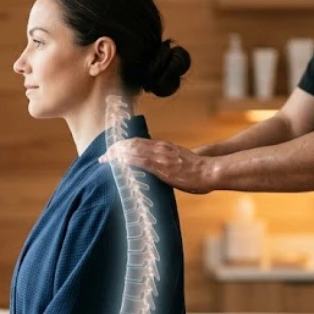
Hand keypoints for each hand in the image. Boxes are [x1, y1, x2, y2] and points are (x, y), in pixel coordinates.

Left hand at [99, 137, 214, 194]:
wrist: (210, 171)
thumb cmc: (198, 172)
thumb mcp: (180, 163)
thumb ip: (168, 164)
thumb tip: (159, 171)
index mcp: (163, 147)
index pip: (138, 142)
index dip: (123, 146)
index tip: (112, 152)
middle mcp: (159, 148)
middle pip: (131, 144)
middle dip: (115, 150)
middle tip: (102, 157)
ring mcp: (159, 156)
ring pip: (132, 150)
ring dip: (116, 155)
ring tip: (104, 160)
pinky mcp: (160, 166)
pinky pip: (138, 161)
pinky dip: (125, 161)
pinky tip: (116, 164)